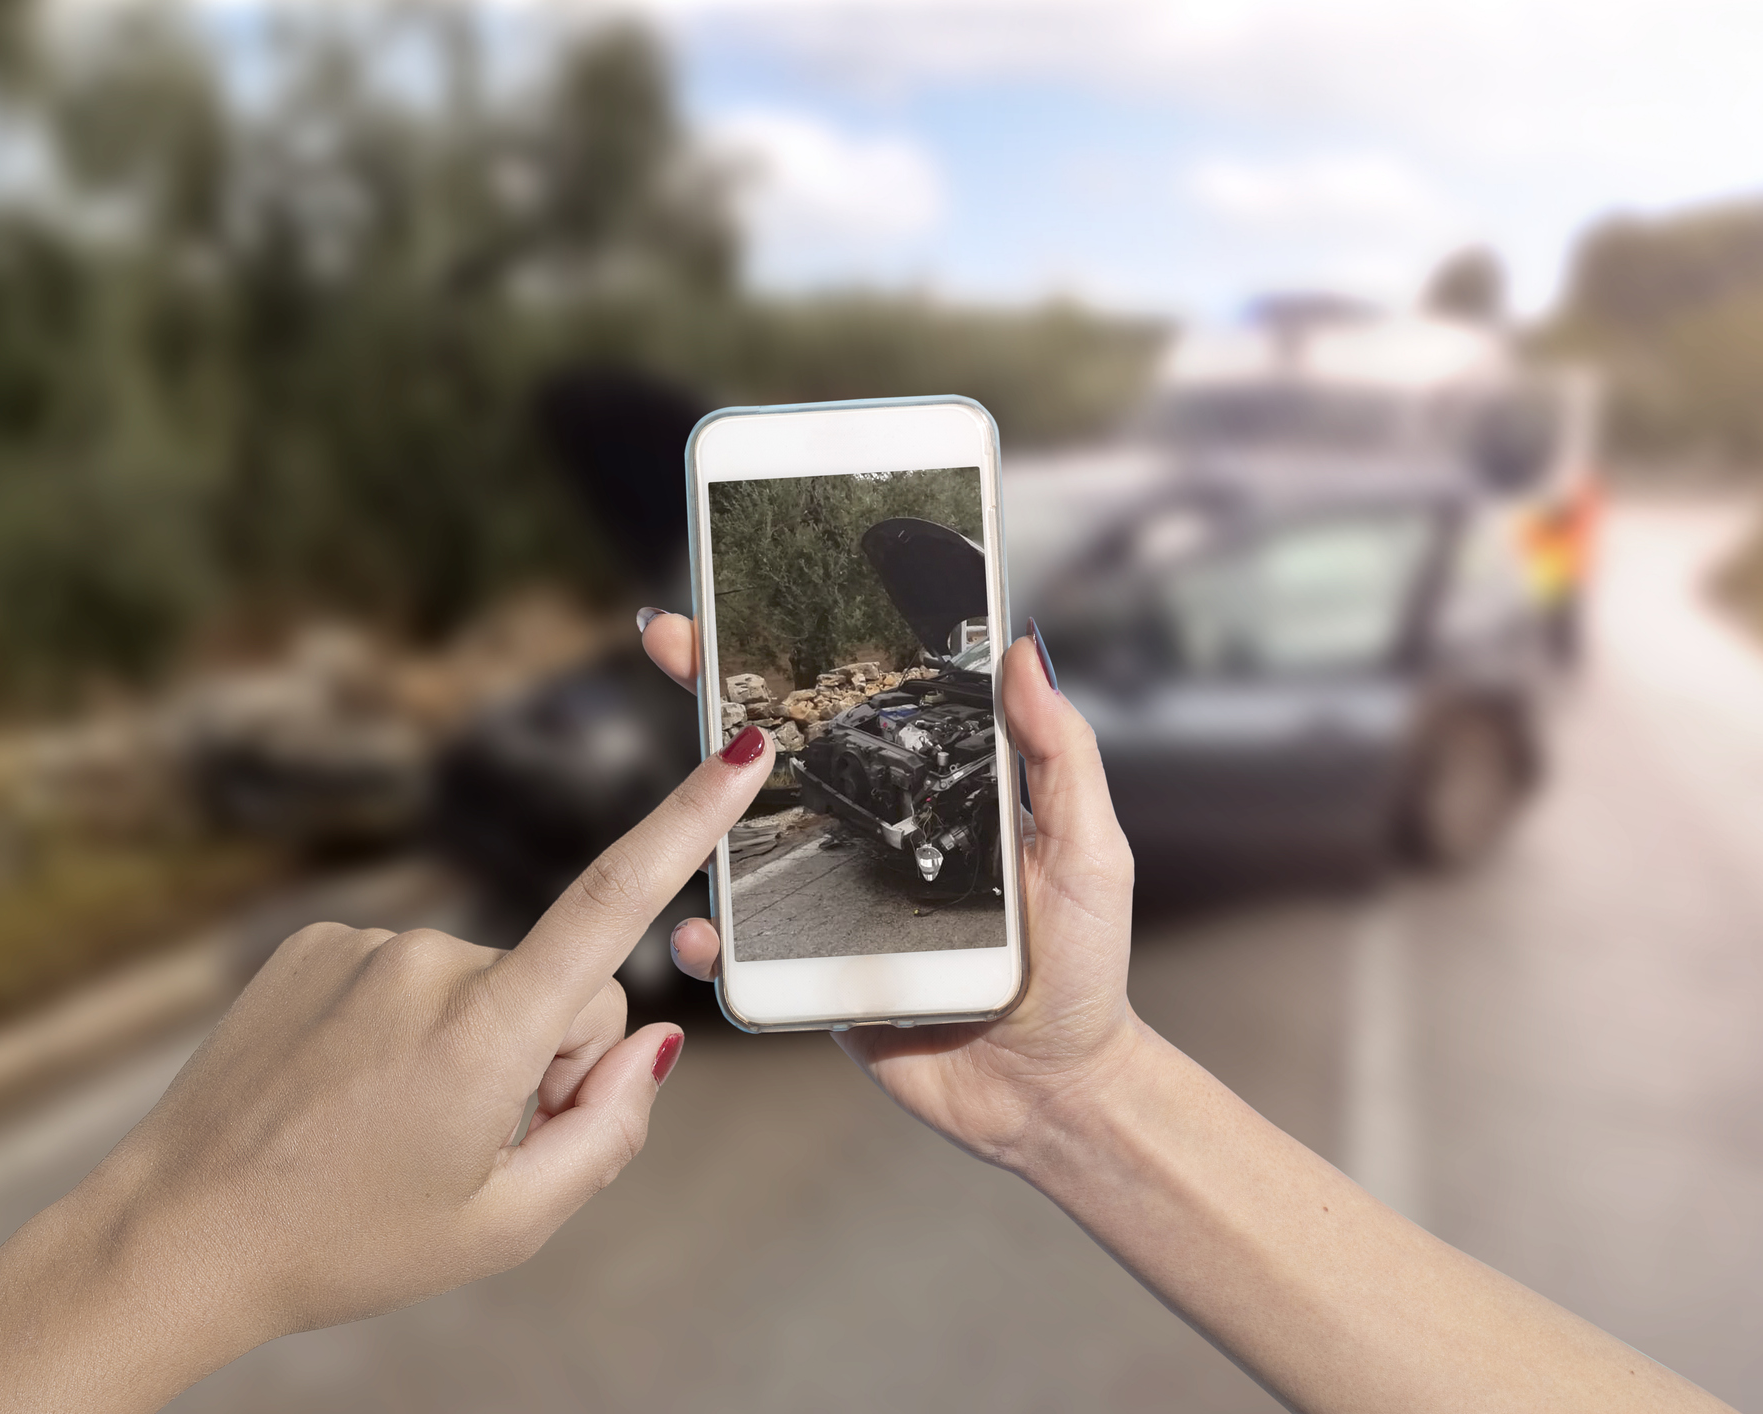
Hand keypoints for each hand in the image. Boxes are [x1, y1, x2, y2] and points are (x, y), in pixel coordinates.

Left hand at [106, 735, 771, 1337]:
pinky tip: (352, 1089)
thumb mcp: (507, 1224)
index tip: (745, 754)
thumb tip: (652, 1045)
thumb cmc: (347, 1243)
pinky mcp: (314, 943)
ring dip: (471, 1043)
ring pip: (482, 982)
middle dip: (549, 1056)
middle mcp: (428, 962)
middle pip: (558, 988)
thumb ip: (609, 1131)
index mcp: (484, 1033)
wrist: (177, 1233)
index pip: (615, 904)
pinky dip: (405, 1026)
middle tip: (477, 1142)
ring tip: (394, 1124)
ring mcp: (364, 945)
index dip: (690, 822)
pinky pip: (409, 973)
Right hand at [641, 610, 1139, 1168]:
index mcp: (933, 800)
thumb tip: (1026, 652)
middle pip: (784, 761)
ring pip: (747, 851)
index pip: (864, 712)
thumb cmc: (1084, 969)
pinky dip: (716, 946)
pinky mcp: (814, 980)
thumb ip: (1060, 753)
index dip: (811, 656)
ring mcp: (834, 910)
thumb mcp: (1090, 847)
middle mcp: (873, 844)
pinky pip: (750, 956)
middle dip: (721, 696)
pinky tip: (703, 933)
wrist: (1057, 1091)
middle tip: (672, 637)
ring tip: (676, 781)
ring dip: (695, 816)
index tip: (757, 596)